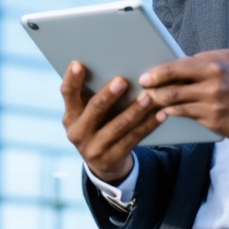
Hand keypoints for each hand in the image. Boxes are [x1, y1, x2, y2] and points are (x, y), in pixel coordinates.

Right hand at [60, 61, 162, 183]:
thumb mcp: (87, 114)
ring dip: (135, 110)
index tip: (78, 64)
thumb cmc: (97, 126)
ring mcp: (94, 148)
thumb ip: (92, 95)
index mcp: (70, 115)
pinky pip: (133, 139)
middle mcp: (78, 132)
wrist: (103, 165)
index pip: (67, 94)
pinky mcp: (112, 159)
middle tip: (122, 80)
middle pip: (94, 110)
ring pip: (118, 126)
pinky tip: (160, 115)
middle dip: (108, 95)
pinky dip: (148, 125)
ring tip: (149, 97)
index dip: (72, 79)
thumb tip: (110, 63)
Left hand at [139, 50, 228, 140]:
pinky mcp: (214, 122)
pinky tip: (166, 113)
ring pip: (176, 106)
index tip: (145, 76)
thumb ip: (206, 59)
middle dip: (153, 91)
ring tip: (150, 103)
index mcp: (214, 66)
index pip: (176, 68)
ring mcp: (212, 106)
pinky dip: (174, 114)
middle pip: (172, 89)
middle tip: (142, 91)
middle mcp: (211, 86)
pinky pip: (188, 117)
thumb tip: (182, 62)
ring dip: (159, 105)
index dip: (157, 73)